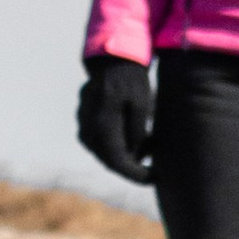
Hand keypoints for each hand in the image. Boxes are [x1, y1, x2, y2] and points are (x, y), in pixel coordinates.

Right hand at [77, 56, 155, 183]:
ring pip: (105, 153)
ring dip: (127, 154)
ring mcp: (84, 126)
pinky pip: (101, 143)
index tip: (153, 178)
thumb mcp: (141, 103)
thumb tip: (134, 156)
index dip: (135, 175)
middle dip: (133, 165)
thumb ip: (136, 131)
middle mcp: (88, 128)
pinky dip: (118, 145)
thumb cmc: (130, 79)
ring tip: (150, 142)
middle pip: (110, 161)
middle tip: (155, 162)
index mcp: (102, 124)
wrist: (111, 59)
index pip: (117, 161)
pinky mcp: (85, 122)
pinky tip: (138, 136)